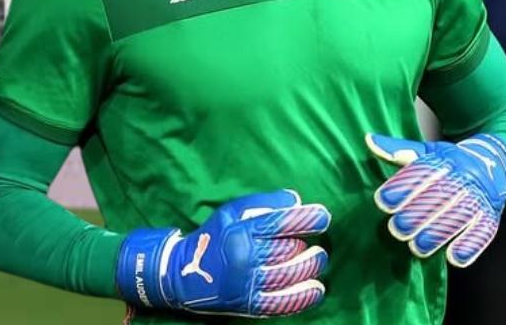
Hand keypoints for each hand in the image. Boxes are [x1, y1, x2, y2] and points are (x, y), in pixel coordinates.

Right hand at [117, 190, 330, 316]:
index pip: (280, 223)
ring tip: (317, 260)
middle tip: (314, 244)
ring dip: (311, 267)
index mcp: (239, 231)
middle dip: (308, 245)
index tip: (323, 215)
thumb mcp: (230, 213)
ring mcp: (248, 283)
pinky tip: (316, 288)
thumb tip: (296, 201)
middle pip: (289, 250)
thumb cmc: (212, 238)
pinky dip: (305, 296)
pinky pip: (285, 302)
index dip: (307, 218)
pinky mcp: (251, 304)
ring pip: (291, 274)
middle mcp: (244, 257)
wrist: (182, 274)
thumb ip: (262, 204)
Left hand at [366, 132, 505, 266]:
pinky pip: (484, 232)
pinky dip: (470, 246)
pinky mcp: (491, 217)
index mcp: (447, 160)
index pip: (424, 172)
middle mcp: (465, 178)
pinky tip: (454, 258)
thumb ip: (398, 150)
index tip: (383, 201)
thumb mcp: (426, 151)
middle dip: (417, 215)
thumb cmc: (450, 163)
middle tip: (397, 228)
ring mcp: (480, 199)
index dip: (403, 187)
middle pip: (441, 197)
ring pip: (460, 217)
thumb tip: (369, 140)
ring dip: (438, 234)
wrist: (494, 166)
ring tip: (416, 246)